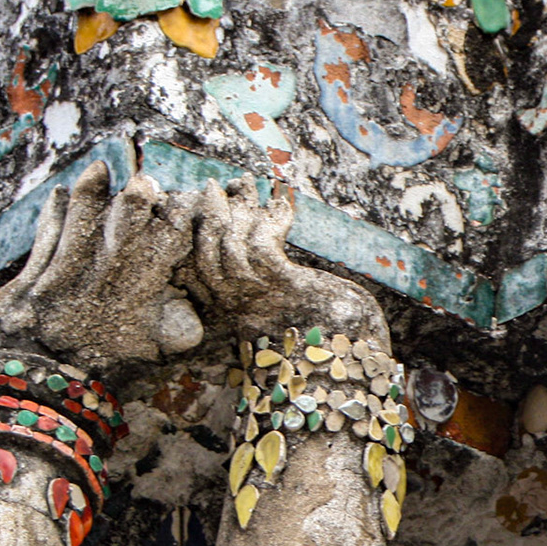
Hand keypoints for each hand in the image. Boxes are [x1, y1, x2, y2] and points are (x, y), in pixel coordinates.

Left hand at [0, 163, 203, 374]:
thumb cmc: (99, 373)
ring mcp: (66, 271)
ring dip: (92, 191)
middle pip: (126, 221)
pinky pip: (47, 233)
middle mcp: (105, 275)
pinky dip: (53, 211)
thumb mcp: (150, 358)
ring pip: (83, 218)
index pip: (167, 242)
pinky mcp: (34, 275)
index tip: (186, 204)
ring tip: (100, 170)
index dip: (179, 218)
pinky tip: (59, 194)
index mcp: (139, 293)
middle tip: (147, 183)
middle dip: (140, 197)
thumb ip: (176, 333)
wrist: (37, 386)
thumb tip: (197, 317)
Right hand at [187, 179, 388, 348]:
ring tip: (244, 183)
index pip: (198, 274)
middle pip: (205, 256)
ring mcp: (262, 297)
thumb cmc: (329, 336)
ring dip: (238, 208)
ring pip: (231, 245)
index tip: (192, 210)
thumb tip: (260, 256)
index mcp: (237, 313)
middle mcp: (242, 307)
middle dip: (205, 216)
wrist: (354, 362)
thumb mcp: (288, 313)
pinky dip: (270, 217)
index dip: (192, 240)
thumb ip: (268, 291)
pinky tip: (280, 199)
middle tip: (211, 186)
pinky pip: (264, 243)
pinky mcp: (286, 287)